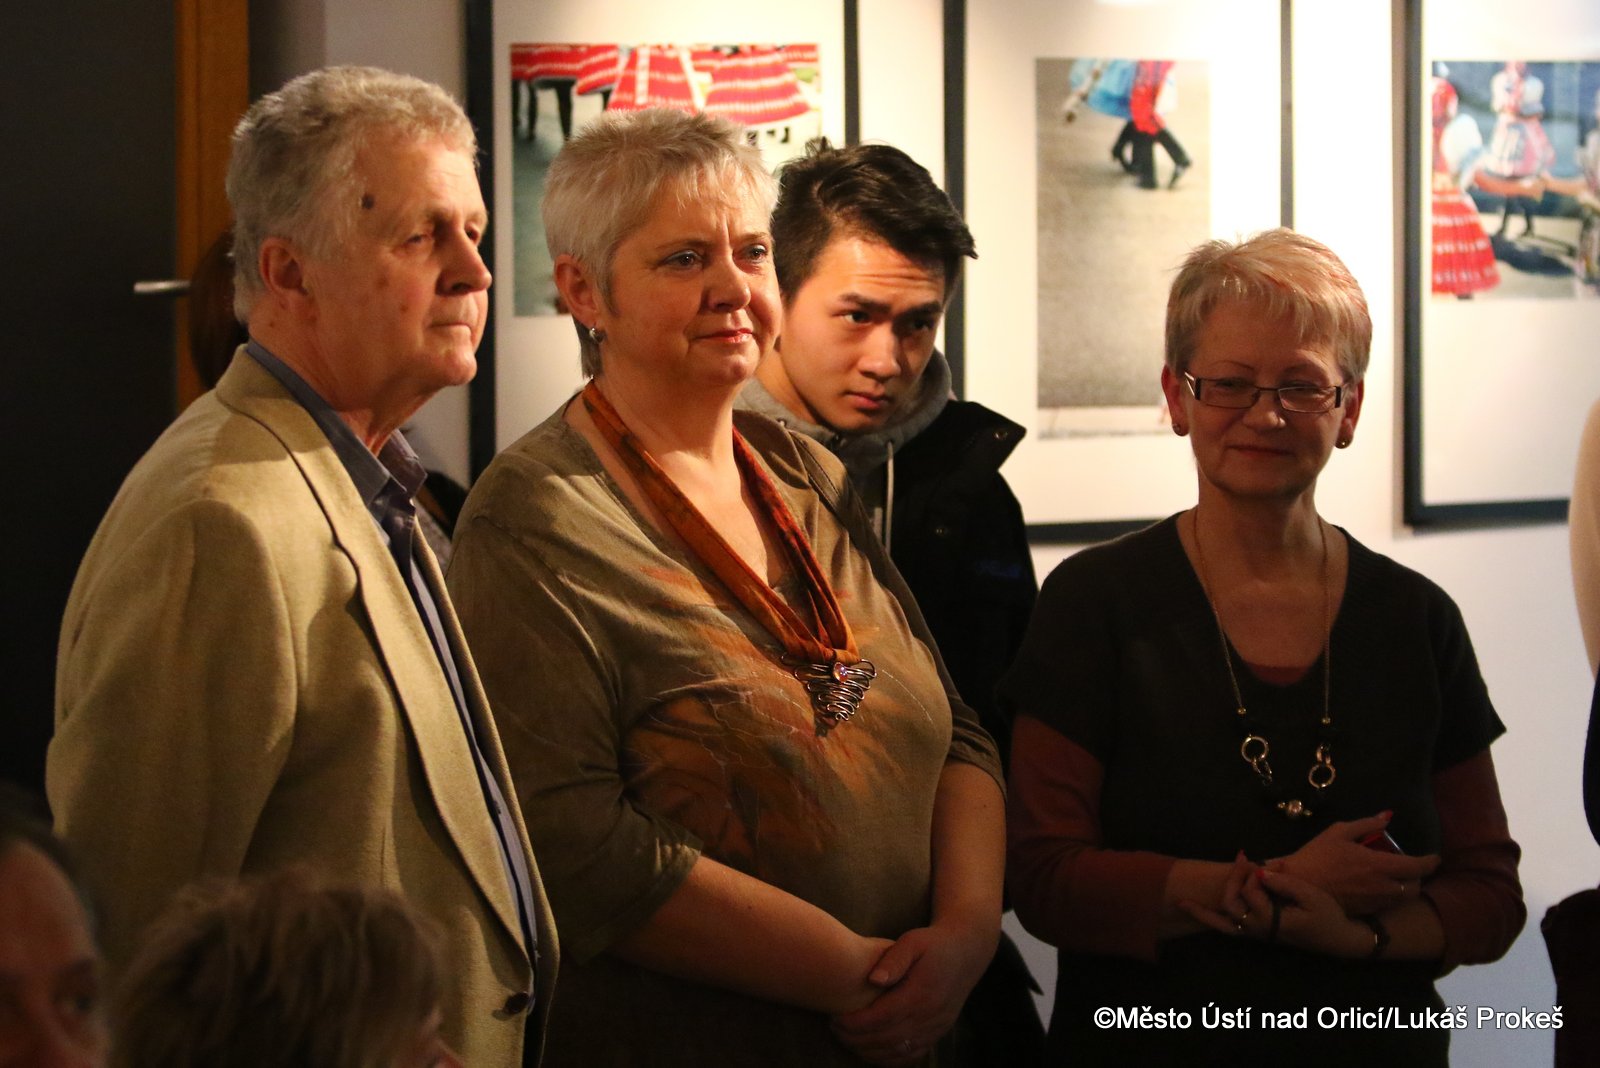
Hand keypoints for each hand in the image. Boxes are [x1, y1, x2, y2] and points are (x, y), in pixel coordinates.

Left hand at [829, 922, 994, 1064]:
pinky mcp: (938, 1033)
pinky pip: (912, 1056)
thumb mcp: (913, 941)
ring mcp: (936, 1028)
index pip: (881, 1017)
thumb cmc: (933, 943)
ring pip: (897, 1052)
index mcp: (920, 994)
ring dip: (869, 1051)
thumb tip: (873, 979)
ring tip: (847, 1039)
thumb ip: (893, 959)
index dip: (855, 1023)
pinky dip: (889, 1058)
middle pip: (886, 1039)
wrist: (966, 952)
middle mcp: (929, 1016)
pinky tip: (871, 1050)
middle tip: (834, 1029)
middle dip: (855, 1038)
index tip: (835, 1019)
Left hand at [1183, 864, 1371, 958]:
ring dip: (1209, 899)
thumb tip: (1259, 871)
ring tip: (1198, 885)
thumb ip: (1284, 883)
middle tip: (1245, 858)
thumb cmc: (1328, 916)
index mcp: (1270, 921)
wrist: (1337, 939)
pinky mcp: (1253, 932)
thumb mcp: (1311, 896)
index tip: (1274, 863)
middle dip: (1234, 877)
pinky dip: (1204, 916)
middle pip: (1230, 900)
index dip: (1257, 872)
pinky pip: (1224, 927)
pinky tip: (1185, 904)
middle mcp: (1256, 929)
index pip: (1250, 890)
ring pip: (1221, 917)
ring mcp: (1253, 933)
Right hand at [1265, 813, 1438, 914]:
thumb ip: (1366, 824)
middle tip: (1410, 867)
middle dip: (1417, 877)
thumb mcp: (1339, 832)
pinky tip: (1377, 887)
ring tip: (1394, 877)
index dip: (1430, 862)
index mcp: (1380, 865)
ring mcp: (1375, 902)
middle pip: (1415, 886)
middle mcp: (1384, 887)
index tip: (1434, 857)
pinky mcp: (1366, 912)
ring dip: (1405, 887)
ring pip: (1403, 898)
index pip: (1417, 867)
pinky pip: (1388, 905)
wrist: (1298, 886)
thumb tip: (1387, 817)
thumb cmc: (1317, 856)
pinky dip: (1391, 895)